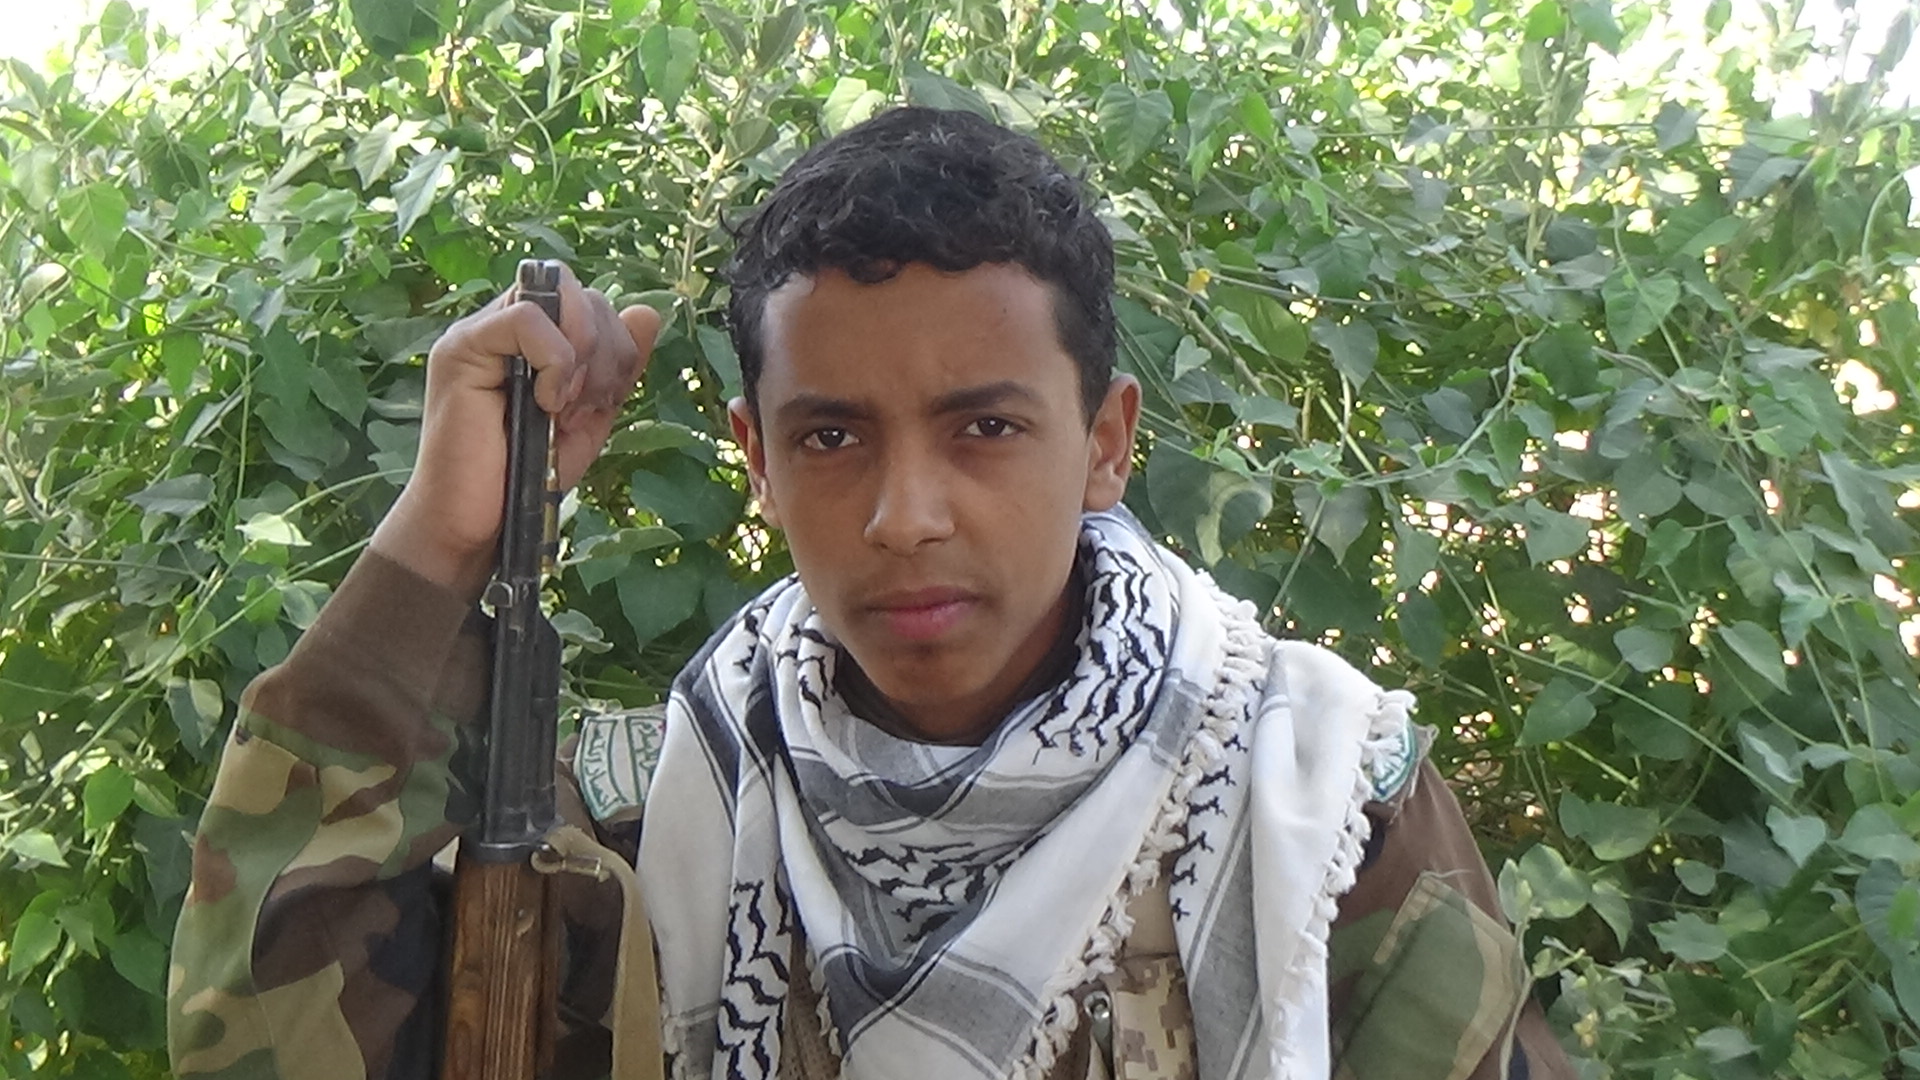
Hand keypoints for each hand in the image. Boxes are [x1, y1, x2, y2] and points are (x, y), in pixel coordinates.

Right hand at [371, 264, 662, 597]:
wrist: (478, 522)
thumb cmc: (528, 474)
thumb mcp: (591, 417)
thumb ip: (619, 367)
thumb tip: (648, 311)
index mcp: (539, 339)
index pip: (591, 301)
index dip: (616, 343)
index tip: (603, 401)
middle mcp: (508, 325)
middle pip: (582, 291)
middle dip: (606, 350)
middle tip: (586, 407)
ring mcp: (482, 332)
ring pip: (558, 292)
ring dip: (582, 355)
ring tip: (564, 408)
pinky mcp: (462, 348)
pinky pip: (525, 318)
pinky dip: (553, 360)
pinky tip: (545, 403)